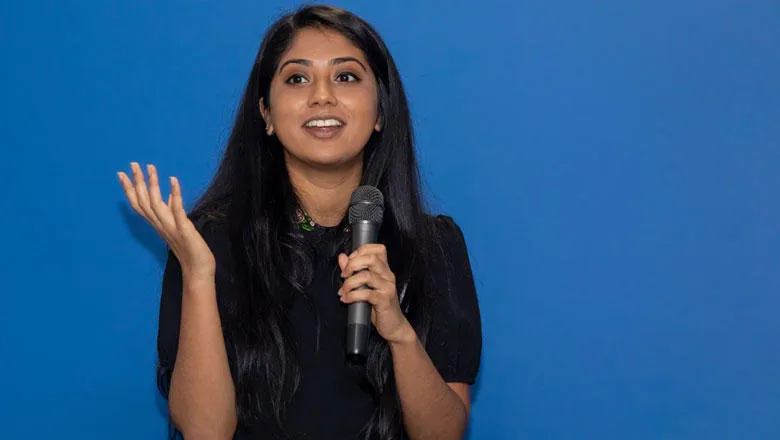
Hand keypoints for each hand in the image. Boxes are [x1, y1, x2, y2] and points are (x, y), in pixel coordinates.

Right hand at [117, 162, 215, 279]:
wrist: (197, 269)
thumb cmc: (189, 249)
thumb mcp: (176, 227)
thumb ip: (170, 213)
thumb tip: (168, 197)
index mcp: (157, 224)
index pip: (138, 205)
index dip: (129, 189)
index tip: (121, 174)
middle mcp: (160, 225)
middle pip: (143, 202)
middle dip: (137, 182)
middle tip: (132, 163)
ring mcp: (170, 227)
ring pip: (155, 204)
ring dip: (152, 184)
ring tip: (150, 167)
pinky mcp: (183, 229)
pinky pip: (177, 210)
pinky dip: (174, 195)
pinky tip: (173, 180)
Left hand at [338, 244, 415, 344]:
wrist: (394, 326)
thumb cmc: (380, 306)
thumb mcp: (365, 286)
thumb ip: (354, 270)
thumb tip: (342, 257)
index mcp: (384, 270)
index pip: (378, 249)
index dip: (361, 251)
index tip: (350, 261)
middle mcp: (388, 275)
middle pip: (371, 258)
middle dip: (353, 264)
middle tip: (344, 275)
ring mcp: (387, 287)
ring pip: (366, 276)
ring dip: (349, 283)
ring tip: (343, 291)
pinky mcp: (385, 300)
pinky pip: (366, 294)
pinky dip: (352, 296)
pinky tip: (346, 299)